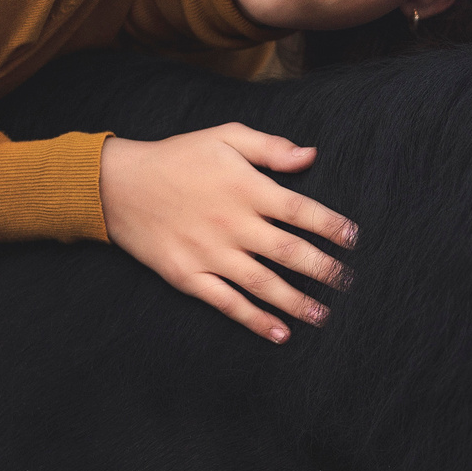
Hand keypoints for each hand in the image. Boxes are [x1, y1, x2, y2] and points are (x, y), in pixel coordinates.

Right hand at [99, 126, 357, 342]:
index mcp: (245, 188)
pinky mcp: (189, 276)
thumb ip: (270, 148)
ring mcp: (210, 254)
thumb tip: (311, 155)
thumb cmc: (177, 157)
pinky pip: (228, 303)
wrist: (118, 186)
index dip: (331, 226)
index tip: (354, 239)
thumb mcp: (224, 137)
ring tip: (324, 315)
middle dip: (323, 269)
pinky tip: (280, 333)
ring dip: (297, 302)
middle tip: (348, 282)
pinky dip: (255, 320)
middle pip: (289, 252)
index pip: (300, 211)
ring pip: (264, 283)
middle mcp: (232, 224)